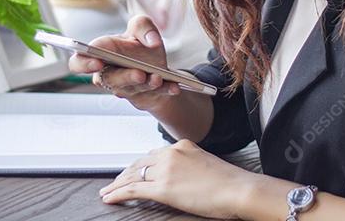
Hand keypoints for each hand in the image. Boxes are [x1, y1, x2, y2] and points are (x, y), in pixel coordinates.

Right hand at [67, 14, 181, 112]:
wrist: (157, 65)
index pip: (79, 62)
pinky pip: (154, 96)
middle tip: (138, 73)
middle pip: (108, 80)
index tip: (96, 62)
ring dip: (146, 84)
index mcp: (101, 54)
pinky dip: (165, 91)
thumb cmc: (140, 46)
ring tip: (157, 78)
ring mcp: (125, 88)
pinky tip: (175, 87)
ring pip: (131, 90)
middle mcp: (109, 74)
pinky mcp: (143, 97)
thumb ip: (143, 25)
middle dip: (124, 77)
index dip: (84, 64)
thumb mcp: (141, 28)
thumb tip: (151, 40)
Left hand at [98, 139, 258, 217]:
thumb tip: (180, 178)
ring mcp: (166, 169)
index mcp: (182, 146)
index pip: (153, 155)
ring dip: (117, 185)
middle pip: (140, 164)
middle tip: (113, 183)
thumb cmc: (229, 182)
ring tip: (107, 192)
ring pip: (132, 176)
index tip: (131, 172)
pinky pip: (133, 190)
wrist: (238, 189)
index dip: (138, 165)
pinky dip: (117, 194)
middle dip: (124, 174)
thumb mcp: (206, 165)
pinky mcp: (163, 188)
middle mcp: (171, 153)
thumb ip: (189, 166)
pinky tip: (109, 198)